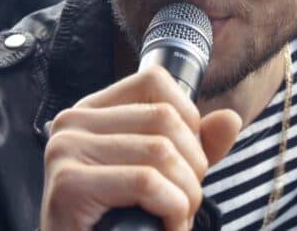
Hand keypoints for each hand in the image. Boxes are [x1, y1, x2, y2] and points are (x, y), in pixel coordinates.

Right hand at [40, 66, 241, 230]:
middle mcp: (72, 123)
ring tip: (177, 219)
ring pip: (160, 151)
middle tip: (184, 203)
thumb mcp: (163, 176)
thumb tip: (230, 119)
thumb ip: (194, 146)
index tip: (185, 163)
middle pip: (164, 117)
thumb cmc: (118, 221)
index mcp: (91, 111)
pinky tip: (167, 228)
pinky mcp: (69, 184)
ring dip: (186, 195)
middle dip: (192, 166)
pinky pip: (146, 182)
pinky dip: (172, 210)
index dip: (188, 120)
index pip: (154, 81)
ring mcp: (66, 150)